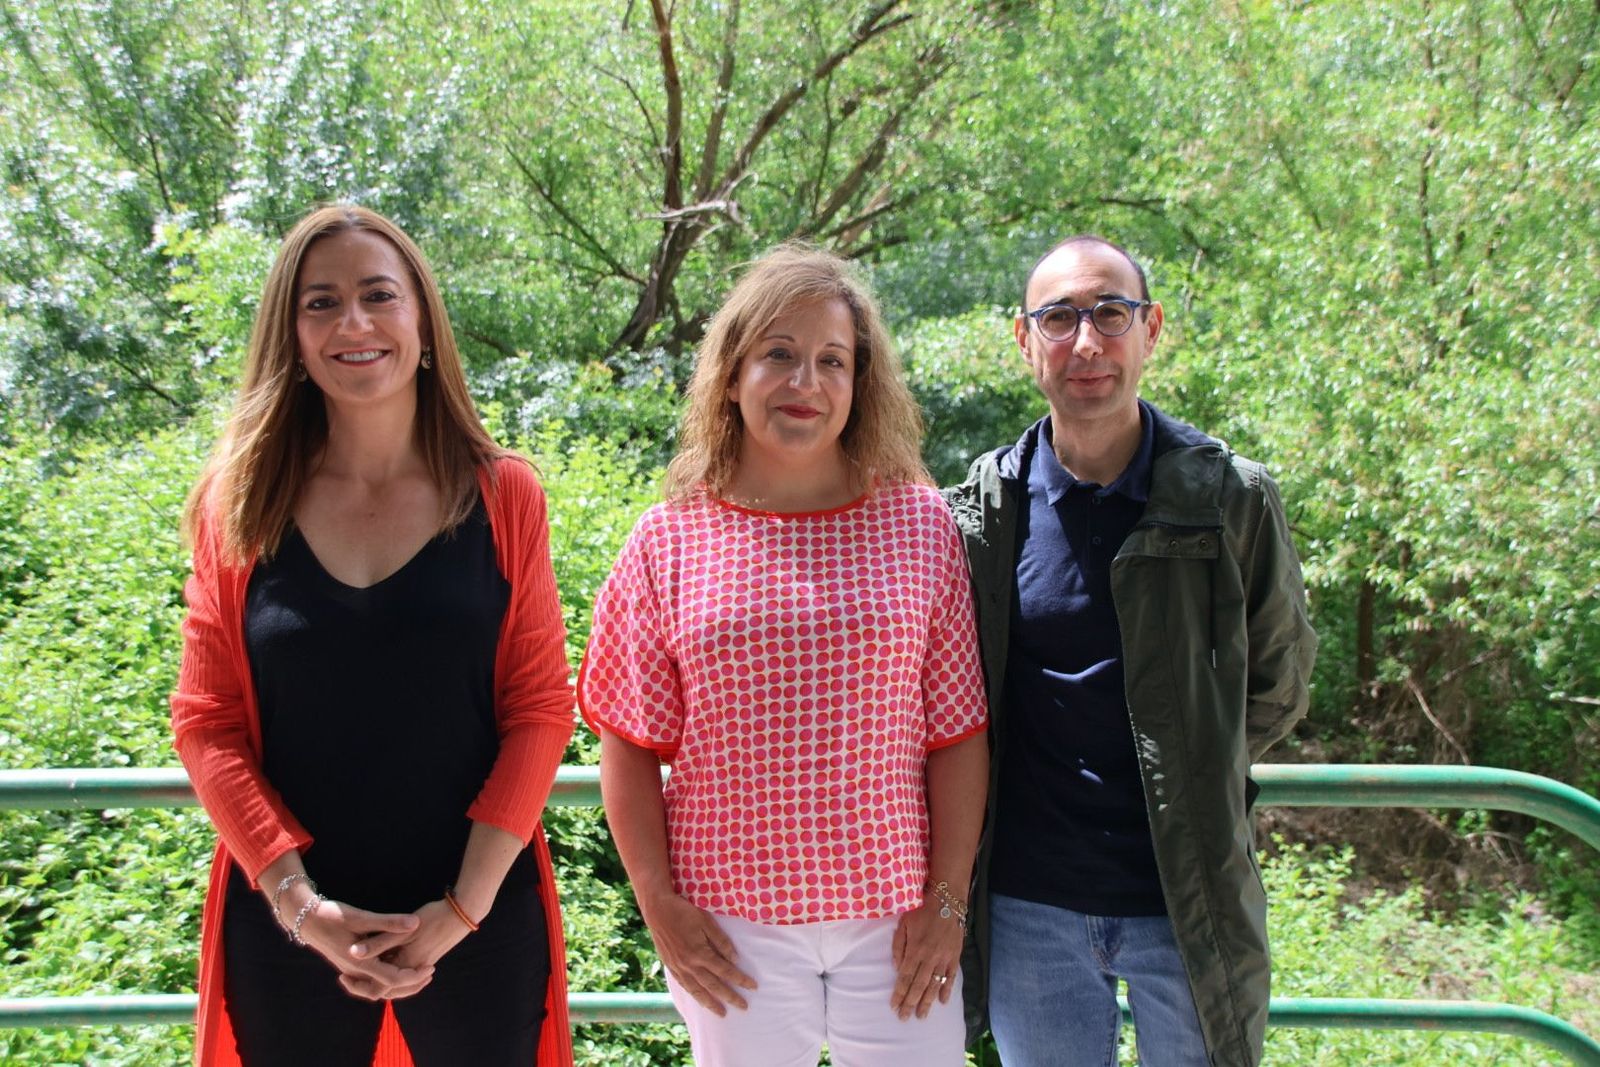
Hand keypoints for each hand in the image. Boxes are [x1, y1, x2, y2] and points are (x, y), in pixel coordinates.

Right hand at [294, 898, 433, 1001]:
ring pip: (379, 984)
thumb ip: (389, 922)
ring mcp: (351, 969)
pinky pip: (372, 976)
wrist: (304, 918)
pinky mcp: (349, 963)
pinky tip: (400, 961)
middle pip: (387, 988)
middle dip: (411, 983)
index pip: (393, 979)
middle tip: (430, 970)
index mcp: (360, 963)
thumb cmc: (332, 915)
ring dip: (400, 980)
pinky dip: (388, 974)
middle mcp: (355, 971)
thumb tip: (416, 923)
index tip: (431, 966)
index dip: (414, 976)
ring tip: (420, 969)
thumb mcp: (362, 917)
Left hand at [350, 898, 473, 995]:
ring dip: (380, 979)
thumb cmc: (433, 918)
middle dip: (366, 987)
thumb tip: (353, 954)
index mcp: (406, 965)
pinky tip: (383, 957)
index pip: (378, 988)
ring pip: (395, 981)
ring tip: (362, 969)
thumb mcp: (402, 930)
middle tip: (347, 978)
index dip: (358, 986)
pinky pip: (404, 971)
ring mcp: (422, 965)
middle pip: (386, 990)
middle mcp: (414, 969)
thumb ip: (378, 943)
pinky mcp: (427, 957)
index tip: (343, 976)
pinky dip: (391, 970)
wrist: (463, 913)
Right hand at [639, 893, 755, 1016]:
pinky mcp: (670, 967)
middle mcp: (689, 965)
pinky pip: (684, 986)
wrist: (657, 910)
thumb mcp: (706, 921)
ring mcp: (678, 968)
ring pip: (697, 990)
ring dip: (711, 1003)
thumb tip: (735, 959)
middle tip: (743, 1007)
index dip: (740, 979)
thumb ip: (721, 941)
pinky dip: (694, 995)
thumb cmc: (684, 912)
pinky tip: (700, 1000)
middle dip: (730, 997)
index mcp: (700, 953)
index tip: (753, 987)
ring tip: (722, 1013)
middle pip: (713, 985)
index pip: (725, 971)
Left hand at [890, 898, 963, 1019]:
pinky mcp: (955, 956)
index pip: (905, 977)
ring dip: (927, 1002)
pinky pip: (951, 976)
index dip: (899, 993)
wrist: (947, 901)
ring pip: (934, 984)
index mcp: (915, 949)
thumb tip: (898, 968)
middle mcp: (929, 957)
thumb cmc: (921, 911)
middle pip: (918, 985)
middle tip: (904, 1018)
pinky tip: (942, 1002)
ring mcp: (944, 958)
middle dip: (911, 1003)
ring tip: (921, 1016)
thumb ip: (899, 946)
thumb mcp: (904, 924)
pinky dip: (946, 990)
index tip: (894, 1006)